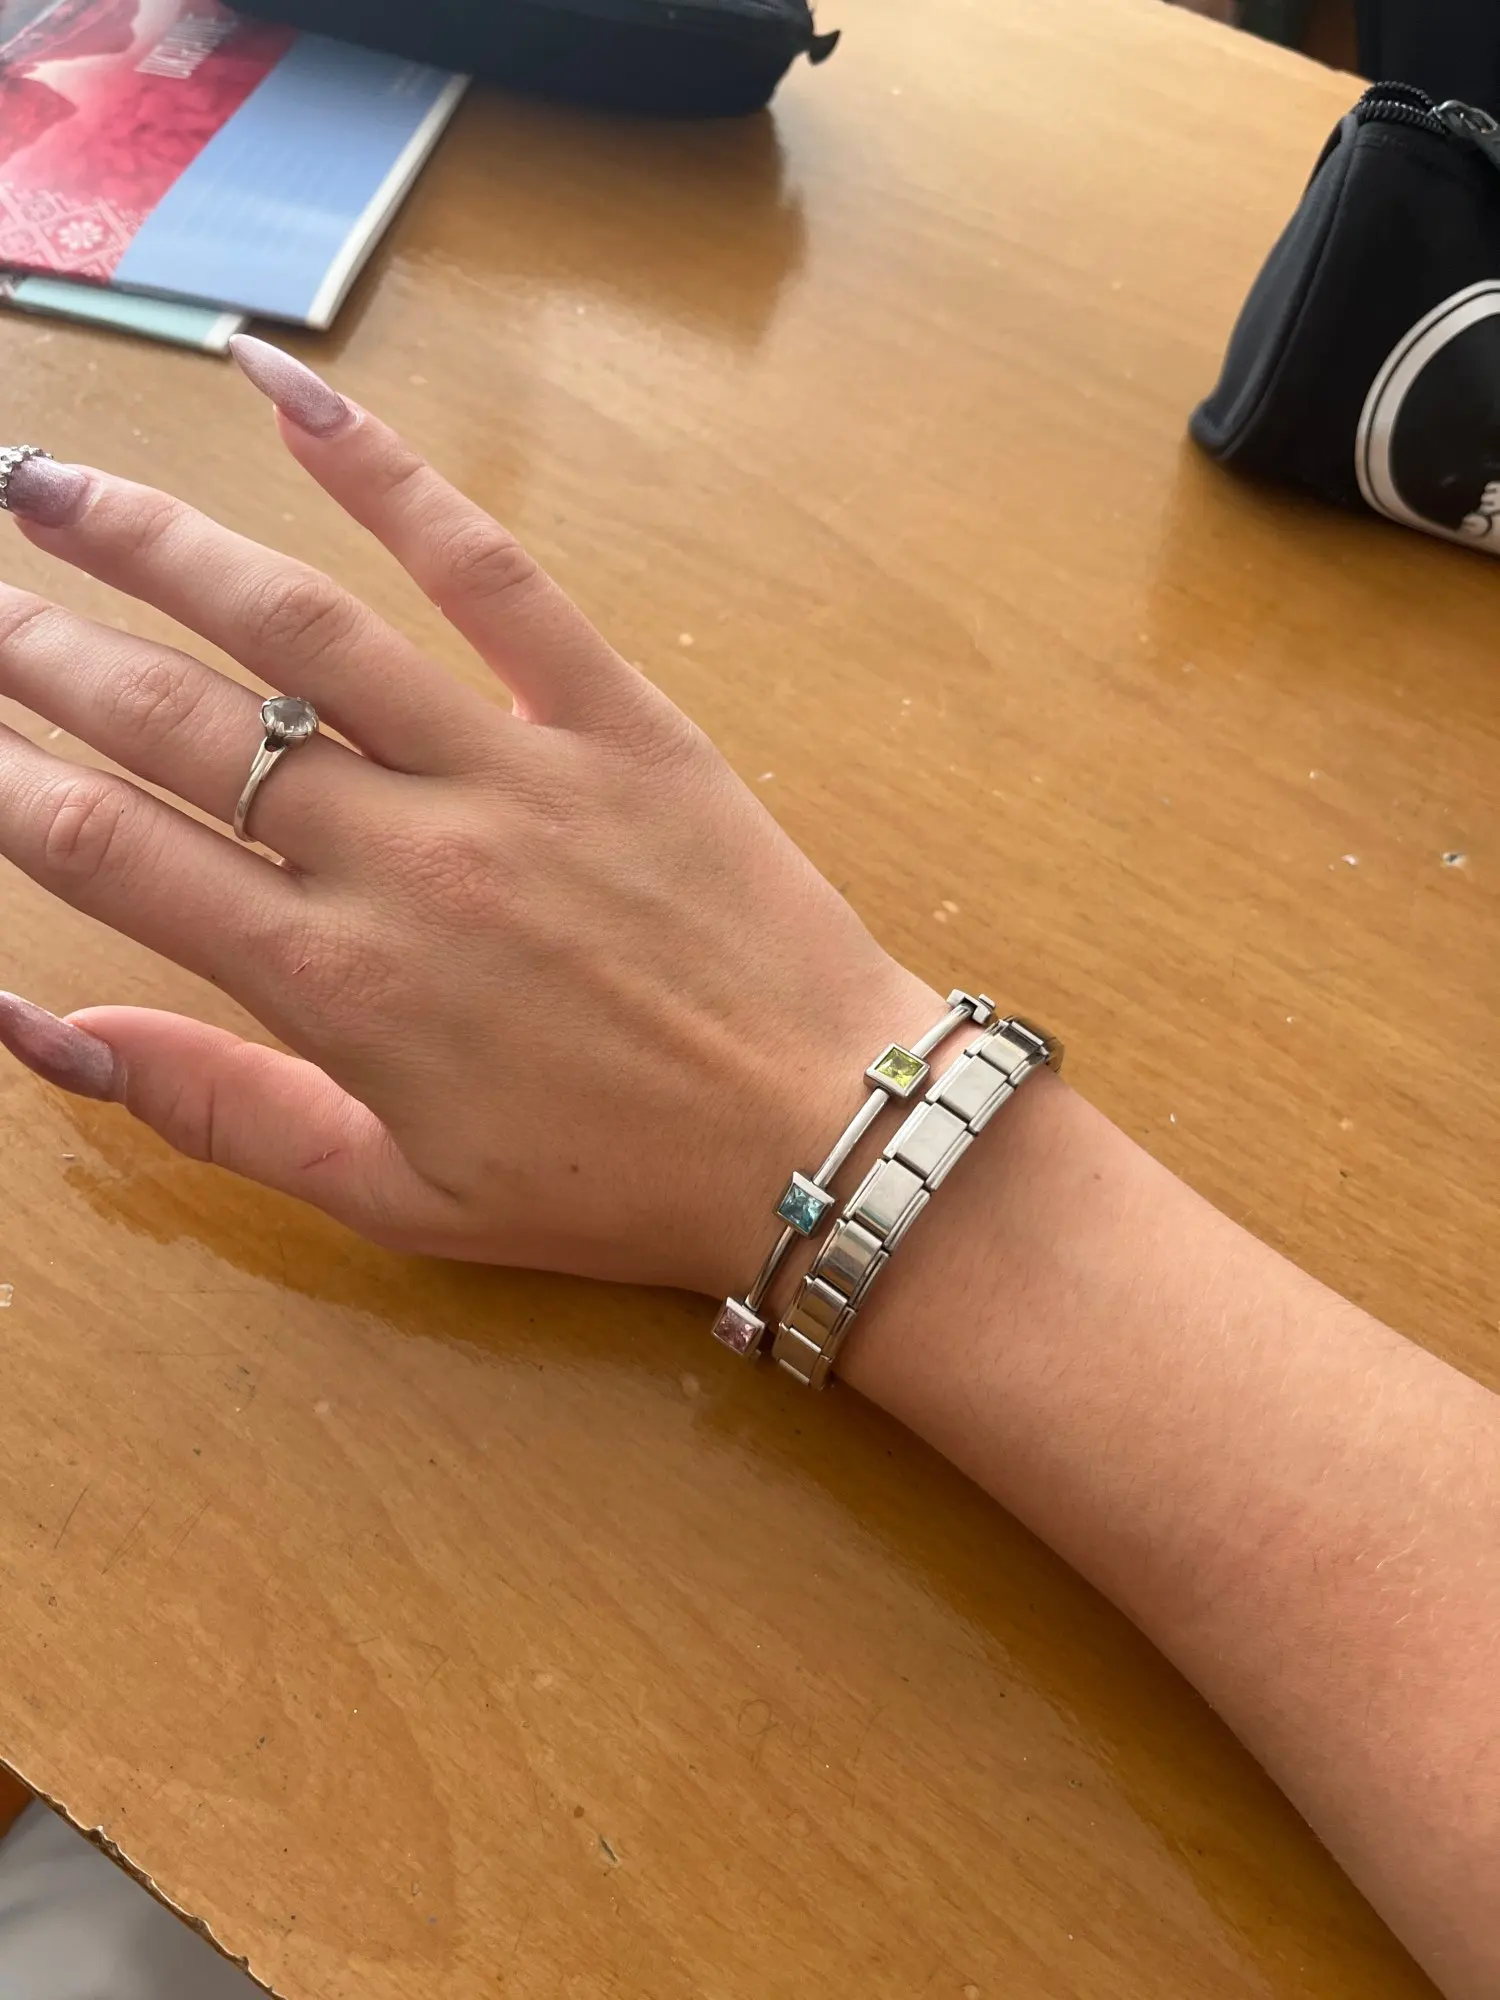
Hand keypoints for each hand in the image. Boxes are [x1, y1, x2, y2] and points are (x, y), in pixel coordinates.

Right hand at [0, 340, 935, 1297]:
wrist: (821, 1135)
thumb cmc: (610, 1184)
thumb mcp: (400, 1198)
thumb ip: (219, 1112)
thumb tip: (43, 1033)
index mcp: (339, 985)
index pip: (119, 855)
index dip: (6, 786)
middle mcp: (403, 857)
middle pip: (178, 721)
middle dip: (44, 649)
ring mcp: (511, 771)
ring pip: (299, 625)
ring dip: (155, 541)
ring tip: (45, 484)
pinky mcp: (615, 715)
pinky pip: (487, 572)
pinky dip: (385, 472)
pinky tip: (281, 388)